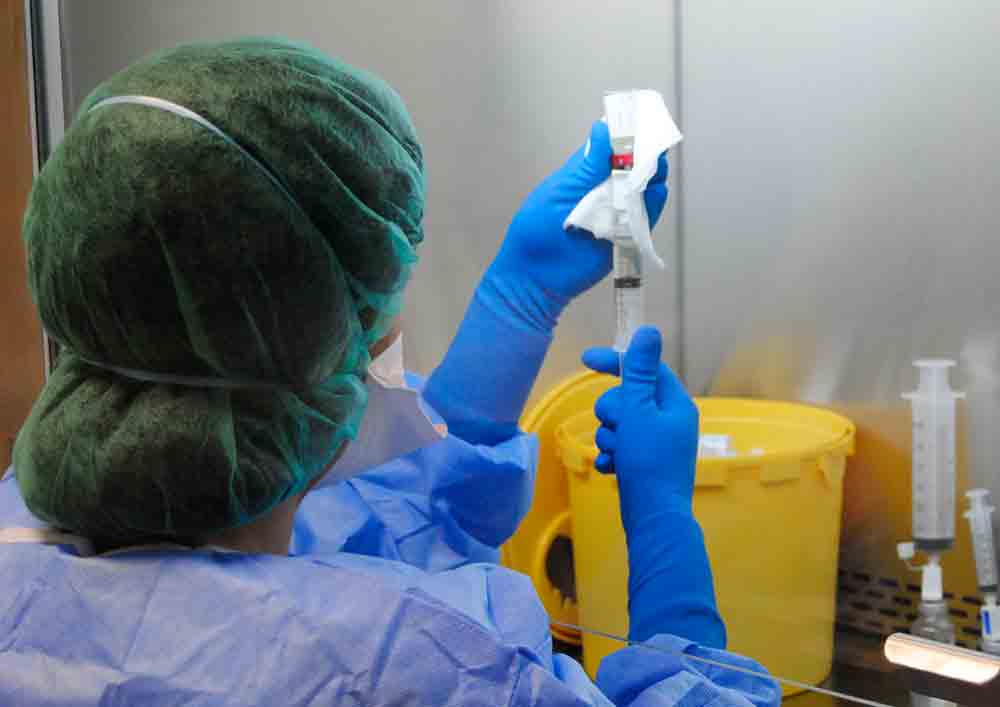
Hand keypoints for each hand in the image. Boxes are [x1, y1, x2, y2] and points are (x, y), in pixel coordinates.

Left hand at [486, 122, 668, 329]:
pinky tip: (654, 193)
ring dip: (652, 178)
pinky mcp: (625, 235)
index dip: (627, 134)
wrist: (536, 277)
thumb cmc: (537, 231)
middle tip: (654, 147)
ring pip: (643, 190)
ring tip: (656, 168)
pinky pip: (645, 218)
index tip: (641, 121)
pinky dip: (653, 205)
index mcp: (584, 174)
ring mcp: (615, 212)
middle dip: (646, 155)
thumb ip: (586, 165)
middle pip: (633, 167)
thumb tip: (602, 128)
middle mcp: (603, 190)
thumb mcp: (561, 191)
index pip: (612, 147)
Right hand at [582, 326, 697, 527]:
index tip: (586, 359)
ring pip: (619, 423)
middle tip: (616, 428)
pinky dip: (611, 454)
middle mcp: (669, 420)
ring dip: (609, 436)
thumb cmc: (648, 462)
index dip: (617, 361)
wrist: (653, 519)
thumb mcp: (640, 411)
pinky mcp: (644, 462)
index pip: (645, 368)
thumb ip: (640, 372)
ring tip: (616, 454)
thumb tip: (648, 330)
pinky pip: (619, 446)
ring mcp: (657, 443)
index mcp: (675, 404)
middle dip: (612, 412)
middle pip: (627, 397)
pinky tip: (611, 468)